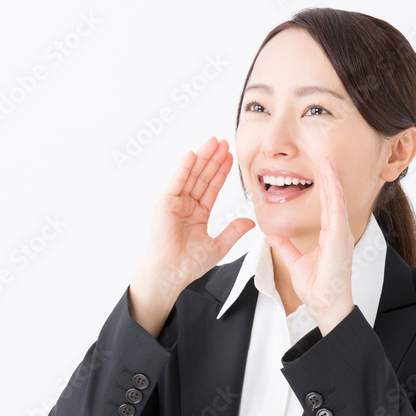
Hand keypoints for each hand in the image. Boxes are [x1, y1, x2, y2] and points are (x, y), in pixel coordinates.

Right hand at [137, 136, 255, 297]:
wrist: (172, 273)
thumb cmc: (189, 264)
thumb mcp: (219, 246)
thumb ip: (233, 231)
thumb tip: (250, 221)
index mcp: (198, 213)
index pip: (213, 187)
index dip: (222, 172)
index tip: (232, 157)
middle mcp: (186, 205)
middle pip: (203, 176)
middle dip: (214, 159)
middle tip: (225, 142)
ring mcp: (175, 203)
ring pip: (192, 175)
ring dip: (202, 158)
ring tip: (213, 142)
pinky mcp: (165, 203)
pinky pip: (177, 182)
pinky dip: (184, 167)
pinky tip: (193, 154)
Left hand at [263, 155, 353, 332]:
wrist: (325, 305)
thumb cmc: (317, 288)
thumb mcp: (296, 262)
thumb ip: (286, 247)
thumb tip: (272, 236)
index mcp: (330, 237)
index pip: (326, 206)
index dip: (324, 188)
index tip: (321, 171)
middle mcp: (337, 233)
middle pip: (333, 199)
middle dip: (329, 178)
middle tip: (326, 158)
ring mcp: (340, 236)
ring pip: (337, 202)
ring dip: (333, 181)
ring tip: (329, 162)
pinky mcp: (340, 241)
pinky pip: (337, 213)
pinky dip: (335, 196)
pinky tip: (332, 182)